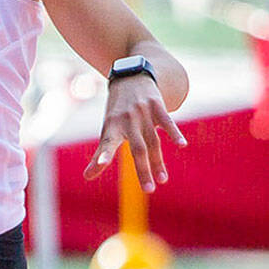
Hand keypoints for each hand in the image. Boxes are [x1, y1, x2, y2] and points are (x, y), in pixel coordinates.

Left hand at [83, 75, 186, 190]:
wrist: (130, 78)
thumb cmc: (117, 112)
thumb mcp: (107, 129)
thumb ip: (100, 155)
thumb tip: (87, 178)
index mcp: (112, 127)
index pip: (106, 144)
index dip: (103, 155)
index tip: (100, 165)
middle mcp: (126, 120)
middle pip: (137, 149)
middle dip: (142, 170)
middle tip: (149, 190)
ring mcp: (142, 113)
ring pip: (153, 141)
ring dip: (158, 161)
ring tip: (163, 180)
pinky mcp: (157, 106)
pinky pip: (167, 121)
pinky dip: (174, 133)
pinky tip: (182, 145)